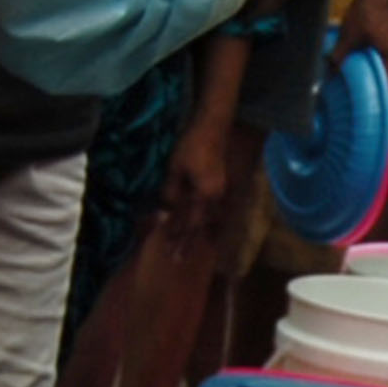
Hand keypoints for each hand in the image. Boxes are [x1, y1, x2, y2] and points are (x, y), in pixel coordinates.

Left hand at [156, 114, 234, 248]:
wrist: (213, 127)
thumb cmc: (192, 146)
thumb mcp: (176, 169)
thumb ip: (172, 192)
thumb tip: (166, 211)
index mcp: (206, 195)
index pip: (190, 222)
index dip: (177, 236)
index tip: (167, 249)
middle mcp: (217, 198)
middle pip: (202, 226)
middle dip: (189, 242)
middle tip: (178, 259)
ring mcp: (221, 192)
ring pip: (210, 220)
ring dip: (200, 235)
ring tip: (194, 249)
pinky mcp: (220, 186)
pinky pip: (213, 211)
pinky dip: (206, 222)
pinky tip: (204, 227)